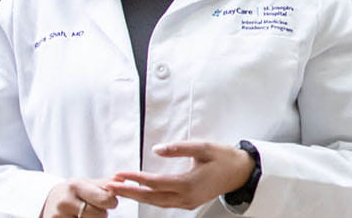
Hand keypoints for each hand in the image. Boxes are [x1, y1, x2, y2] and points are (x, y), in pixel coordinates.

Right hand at [41, 179, 117, 217]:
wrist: (49, 201)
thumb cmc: (73, 192)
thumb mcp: (86, 184)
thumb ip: (105, 183)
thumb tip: (122, 179)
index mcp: (76, 186)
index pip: (106, 199)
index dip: (111, 202)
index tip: (107, 200)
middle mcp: (65, 202)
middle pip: (101, 215)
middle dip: (102, 213)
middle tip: (93, 208)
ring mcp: (59, 216)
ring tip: (84, 213)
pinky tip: (77, 217)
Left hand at [107, 141, 254, 209]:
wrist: (242, 173)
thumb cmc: (224, 158)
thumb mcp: (204, 147)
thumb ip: (179, 148)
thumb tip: (157, 149)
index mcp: (189, 183)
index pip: (155, 182)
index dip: (135, 178)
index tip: (119, 174)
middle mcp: (186, 197)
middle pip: (151, 197)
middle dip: (128, 192)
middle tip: (109, 186)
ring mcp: (187, 203)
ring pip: (156, 203)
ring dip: (136, 196)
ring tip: (118, 189)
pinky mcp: (188, 203)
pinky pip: (164, 203)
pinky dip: (149, 198)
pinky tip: (139, 192)